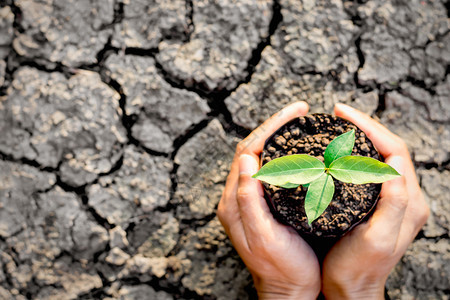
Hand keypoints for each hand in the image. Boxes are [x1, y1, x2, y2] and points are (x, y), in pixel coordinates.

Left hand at [217, 102, 320, 299]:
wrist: (287, 290)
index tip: (296, 113)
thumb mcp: (263, 236)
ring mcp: (249, 200)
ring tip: (299, 123)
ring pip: (261, 157)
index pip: (248, 151)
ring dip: (278, 137)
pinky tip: (298, 150)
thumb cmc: (280, 268)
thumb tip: (245, 160)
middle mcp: (238, 197)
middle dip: (275, 126)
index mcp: (234, 201)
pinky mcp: (261, 205)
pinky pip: (269, 170)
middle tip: (300, 111)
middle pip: (253, 149)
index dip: (271, 127)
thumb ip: (249, 200)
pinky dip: (282, 154)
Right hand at [321, 104, 429, 298]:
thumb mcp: (377, 239)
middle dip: (366, 125)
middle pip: (390, 148)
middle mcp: (406, 197)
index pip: (395, 151)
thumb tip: (397, 164)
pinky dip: (356, 152)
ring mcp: (393, 200)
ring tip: (338, 125)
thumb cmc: (359, 268)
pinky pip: (371, 168)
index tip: (343, 114)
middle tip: (338, 113)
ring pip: (381, 156)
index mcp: (409, 202)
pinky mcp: (378, 203)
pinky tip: (339, 150)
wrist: (351, 288)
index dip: (370, 128)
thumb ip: (394, 203)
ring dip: (362, 136)